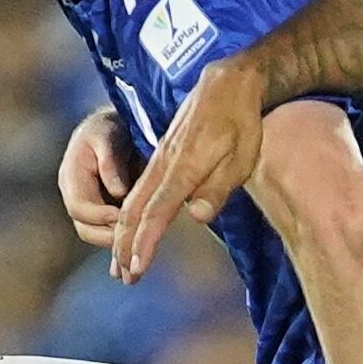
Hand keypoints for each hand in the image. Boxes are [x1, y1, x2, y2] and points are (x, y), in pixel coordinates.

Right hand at [56, 109, 137, 248]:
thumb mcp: (107, 136)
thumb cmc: (108, 129)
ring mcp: (87, 207)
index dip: (99, 216)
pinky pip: (108, 233)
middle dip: (108, 236)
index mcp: (71, 176)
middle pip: (85, 228)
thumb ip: (109, 162)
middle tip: (134, 238)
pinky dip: (121, 242)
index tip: (122, 218)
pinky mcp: (101, 214)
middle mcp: (74, 195)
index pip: (79, 206)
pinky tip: (138, 248)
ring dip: (116, 242)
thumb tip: (117, 192)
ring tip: (138, 242)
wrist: (112, 129)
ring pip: (96, 235)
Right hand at [111, 61, 265, 279]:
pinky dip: (130, 216)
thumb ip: (218, 188)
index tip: (137, 268)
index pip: (157, 212)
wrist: (227, 84)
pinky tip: (129, 230)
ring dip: (123, 235)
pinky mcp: (161, 159)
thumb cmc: (240, 123)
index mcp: (183, 168)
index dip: (145, 242)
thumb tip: (197, 215)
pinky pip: (139, 192)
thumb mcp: (241, 157)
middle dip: (126, 246)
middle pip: (136, 211)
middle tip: (124, 279)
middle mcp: (165, 166)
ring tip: (120, 264)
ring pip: (133, 202)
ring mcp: (160, 162)